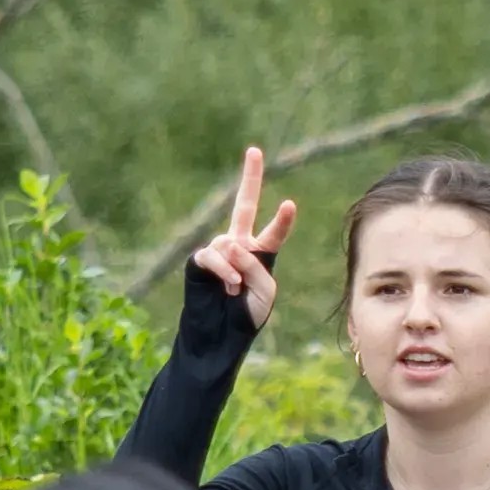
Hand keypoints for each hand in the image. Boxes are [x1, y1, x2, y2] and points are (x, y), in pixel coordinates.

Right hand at [189, 145, 294, 332]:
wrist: (221, 338)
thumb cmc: (247, 316)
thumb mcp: (263, 290)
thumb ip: (253, 263)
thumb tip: (227, 244)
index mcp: (261, 254)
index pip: (274, 232)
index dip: (282, 220)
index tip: (290, 205)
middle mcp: (239, 246)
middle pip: (245, 205)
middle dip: (250, 178)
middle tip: (255, 152)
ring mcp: (218, 251)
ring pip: (229, 244)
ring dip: (236, 267)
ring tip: (236, 289)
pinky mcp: (199, 261)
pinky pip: (212, 255)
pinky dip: (223, 269)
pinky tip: (230, 285)